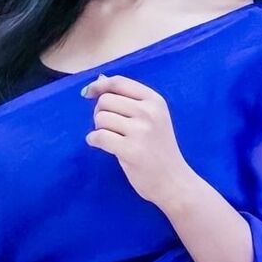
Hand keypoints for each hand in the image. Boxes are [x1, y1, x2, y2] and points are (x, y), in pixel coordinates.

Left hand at [81, 72, 189, 206]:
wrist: (173, 181)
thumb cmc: (159, 149)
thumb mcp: (152, 118)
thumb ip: (128, 99)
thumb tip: (99, 80)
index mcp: (154, 100)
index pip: (119, 82)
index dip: (99, 86)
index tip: (88, 93)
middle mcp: (148, 112)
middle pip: (105, 100)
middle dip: (100, 112)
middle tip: (108, 127)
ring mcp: (140, 131)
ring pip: (100, 118)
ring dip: (99, 128)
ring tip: (110, 138)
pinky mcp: (130, 150)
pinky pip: (99, 136)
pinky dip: (93, 140)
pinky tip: (100, 145)